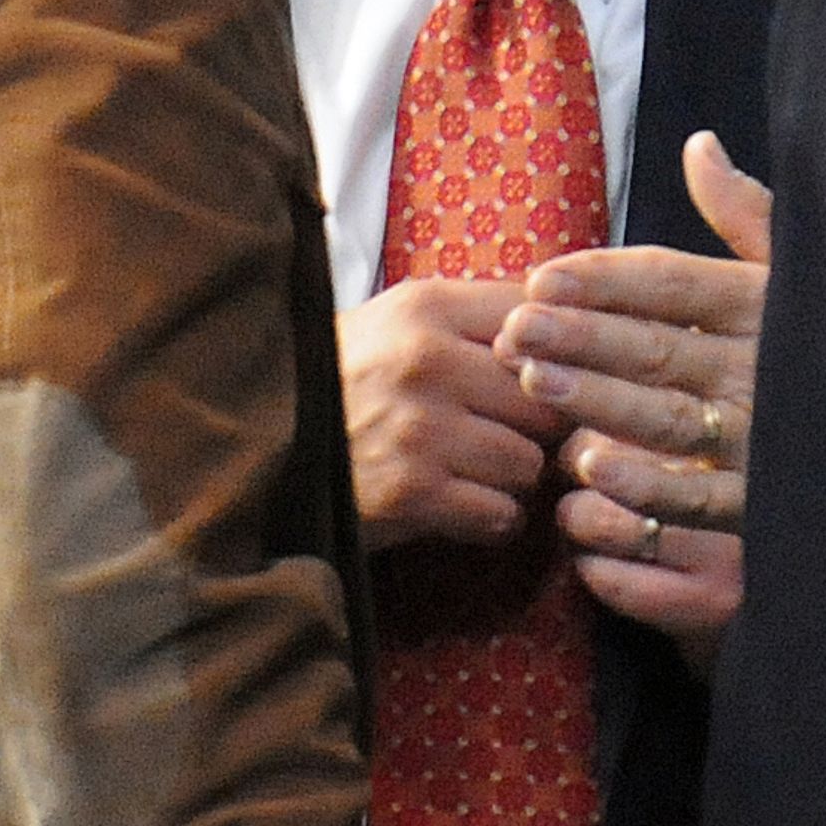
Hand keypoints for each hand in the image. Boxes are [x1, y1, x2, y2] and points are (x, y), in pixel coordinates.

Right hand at [340, 276, 558, 550]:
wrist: (261, 450)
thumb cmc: (343, 383)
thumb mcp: (394, 324)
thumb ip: (471, 318)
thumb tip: (564, 322)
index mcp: (425, 307)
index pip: (539, 321)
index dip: (557, 357)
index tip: (553, 379)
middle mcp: (425, 360)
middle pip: (546, 396)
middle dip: (539, 426)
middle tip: (517, 437)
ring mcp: (419, 429)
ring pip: (528, 460)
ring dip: (513, 477)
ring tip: (480, 471)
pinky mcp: (411, 493)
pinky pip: (500, 512)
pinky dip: (490, 518)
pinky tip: (463, 506)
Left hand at [504, 133, 774, 665]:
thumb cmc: (816, 353)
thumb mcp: (789, 278)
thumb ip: (744, 216)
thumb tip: (699, 145)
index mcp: (767, 306)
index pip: (676, 284)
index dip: (606, 279)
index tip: (542, 277)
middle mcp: (766, 372)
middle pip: (659, 349)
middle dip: (582, 339)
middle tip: (517, 331)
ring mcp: (765, 445)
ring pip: (667, 421)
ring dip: (596, 404)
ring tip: (534, 384)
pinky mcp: (763, 512)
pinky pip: (695, 502)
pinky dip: (641, 487)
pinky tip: (586, 473)